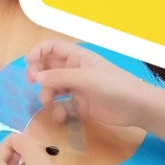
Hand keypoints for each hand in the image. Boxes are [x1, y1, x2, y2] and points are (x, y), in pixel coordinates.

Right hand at [26, 40, 160, 128]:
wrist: (136, 107)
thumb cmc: (113, 85)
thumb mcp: (85, 78)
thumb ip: (59, 77)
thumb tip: (36, 77)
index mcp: (77, 57)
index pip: (52, 48)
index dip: (38, 52)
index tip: (28, 63)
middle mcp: (75, 70)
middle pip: (48, 67)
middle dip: (38, 74)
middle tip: (33, 83)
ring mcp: (77, 87)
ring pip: (53, 87)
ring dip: (47, 94)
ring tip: (49, 103)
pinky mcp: (80, 104)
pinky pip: (62, 104)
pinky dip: (58, 110)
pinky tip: (61, 116)